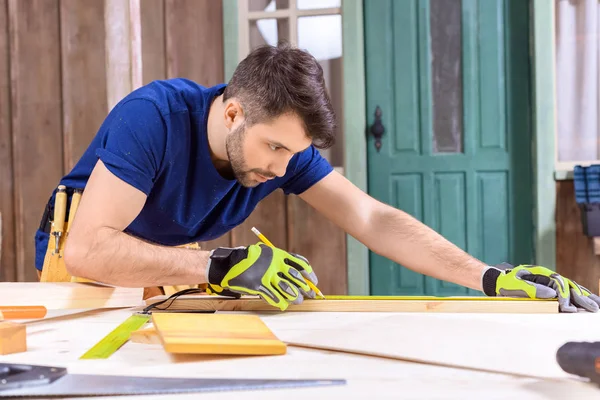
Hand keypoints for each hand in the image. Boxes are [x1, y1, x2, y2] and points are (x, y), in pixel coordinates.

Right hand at [206, 243, 317, 310]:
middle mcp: (275, 264)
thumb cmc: (254, 261)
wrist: (231, 263)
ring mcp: (266, 275)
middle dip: (304, 287)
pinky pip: (272, 296)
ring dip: (294, 296)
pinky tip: (283, 305)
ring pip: (286, 287)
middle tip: (310, 295)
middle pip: (296, 277)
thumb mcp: (270, 258)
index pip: (300, 264)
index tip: (315, 283)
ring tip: (297, 301)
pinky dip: (280, 302)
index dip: (309, 274)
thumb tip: (302, 279)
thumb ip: (283, 265)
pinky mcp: (257, 285)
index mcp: (279, 255)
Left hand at [481, 263, 599, 312]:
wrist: (499, 281)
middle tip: (593, 309)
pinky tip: (589, 300)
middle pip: (569, 286)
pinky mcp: (551, 288)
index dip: (565, 296)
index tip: (570, 309)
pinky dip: (580, 296)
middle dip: (581, 298)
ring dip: (585, 296)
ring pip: (572, 288)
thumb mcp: (515, 285)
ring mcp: (551, 281)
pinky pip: (568, 291)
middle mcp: (548, 276)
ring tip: (597, 305)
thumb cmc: (506, 284)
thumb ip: (532, 289)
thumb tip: (551, 294)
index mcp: (541, 274)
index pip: (558, 284)